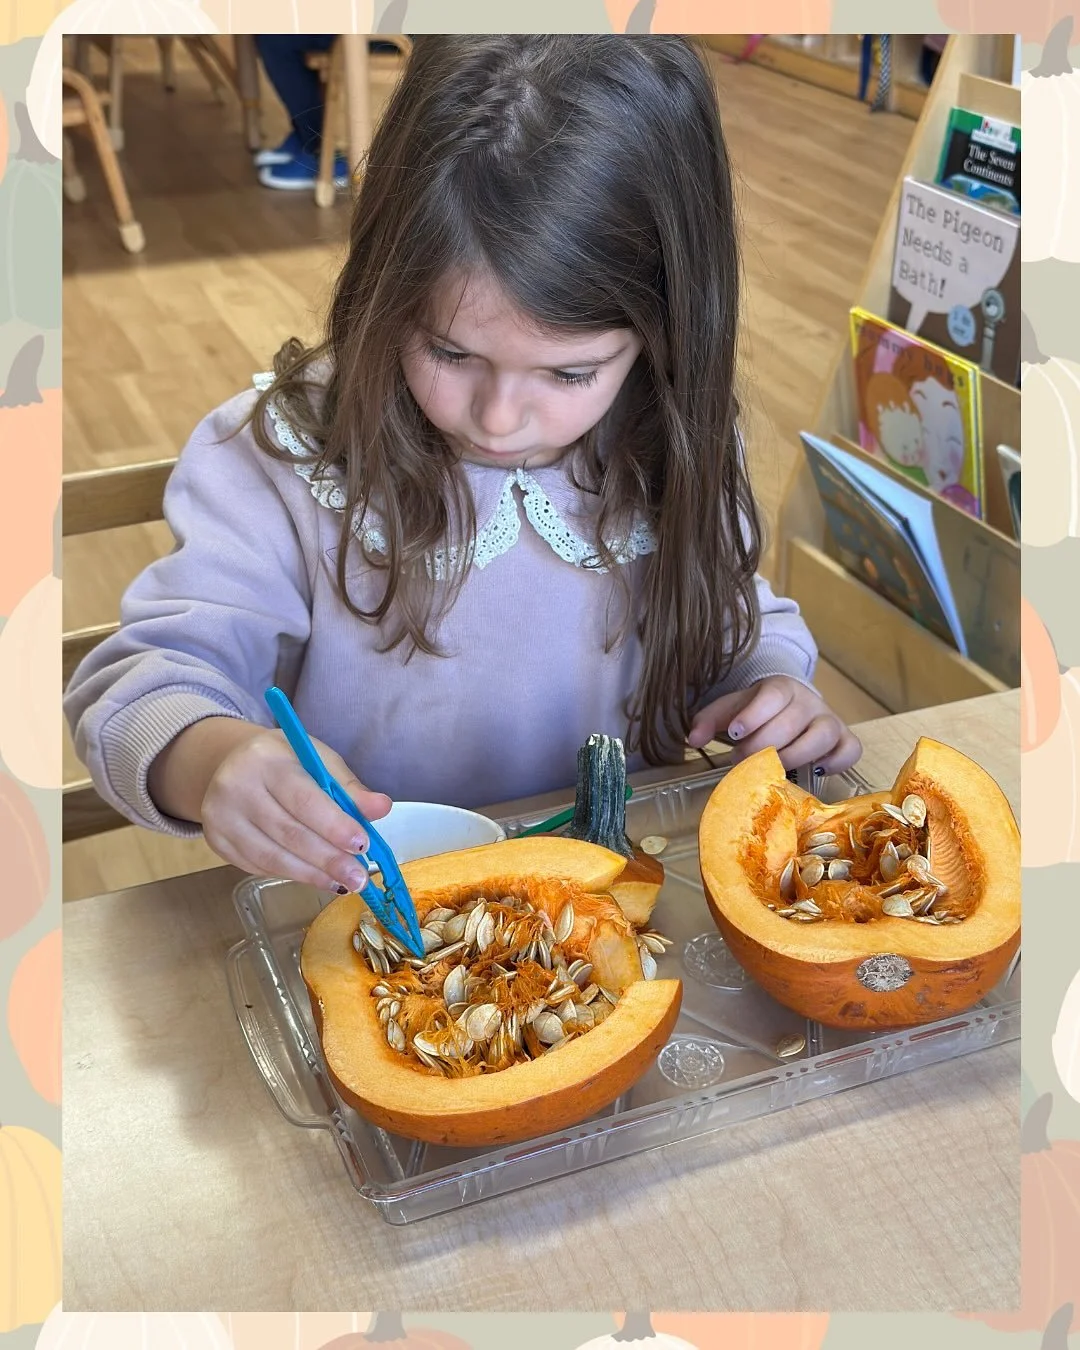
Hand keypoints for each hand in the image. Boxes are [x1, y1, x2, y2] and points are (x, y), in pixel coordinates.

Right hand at [150, 718, 391, 892]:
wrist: (231, 763)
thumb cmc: (284, 762)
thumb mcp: (318, 760)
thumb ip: (349, 787)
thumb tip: (381, 808)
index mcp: (266, 759)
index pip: (303, 799)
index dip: (334, 826)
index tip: (362, 845)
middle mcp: (236, 786)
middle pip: (288, 833)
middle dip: (328, 859)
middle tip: (358, 878)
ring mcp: (220, 817)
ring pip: (272, 856)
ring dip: (312, 875)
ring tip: (342, 884)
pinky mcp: (216, 841)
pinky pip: (258, 866)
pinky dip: (291, 875)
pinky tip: (315, 878)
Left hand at [687, 675, 860, 775]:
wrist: (791, 706)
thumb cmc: (758, 711)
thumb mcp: (731, 709)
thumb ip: (709, 720)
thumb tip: (693, 738)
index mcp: (781, 687)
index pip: (773, 695)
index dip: (755, 714)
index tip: (734, 734)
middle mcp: (809, 701)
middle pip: (792, 721)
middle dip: (764, 744)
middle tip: (742, 759)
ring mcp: (830, 720)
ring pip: (822, 735)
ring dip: (795, 755)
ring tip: (774, 767)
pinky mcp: (844, 740)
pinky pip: (850, 750)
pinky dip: (836, 763)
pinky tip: (813, 770)